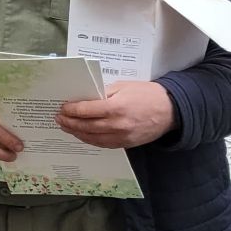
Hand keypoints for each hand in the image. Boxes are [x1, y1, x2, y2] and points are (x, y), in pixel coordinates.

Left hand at [57, 81, 173, 148]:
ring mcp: (122, 137)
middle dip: (70, 122)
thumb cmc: (147, 94)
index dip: (71, 110)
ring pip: (92, 138)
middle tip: (59, 118)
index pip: (86, 110)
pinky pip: (103, 144)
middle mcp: (117, 125)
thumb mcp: (123, 86)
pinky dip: (90, 140)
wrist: (171, 110)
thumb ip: (103, 93)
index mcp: (116, 107)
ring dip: (76, 133)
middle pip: (86, 126)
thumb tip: (84, 98)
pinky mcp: (126, 144)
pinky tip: (82, 134)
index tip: (62, 108)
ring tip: (66, 127)